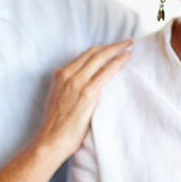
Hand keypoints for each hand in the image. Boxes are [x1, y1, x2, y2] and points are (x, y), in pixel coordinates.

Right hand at [31, 40, 132, 158]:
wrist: (51, 140)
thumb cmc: (56, 125)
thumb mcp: (59, 98)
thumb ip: (69, 87)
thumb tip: (85, 85)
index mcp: (60, 74)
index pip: (84, 55)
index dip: (101, 49)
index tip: (112, 47)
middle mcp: (68, 74)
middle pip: (93, 52)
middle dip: (111, 45)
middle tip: (126, 41)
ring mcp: (77, 82)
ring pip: (100, 57)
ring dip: (117, 49)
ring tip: (129, 45)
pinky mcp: (87, 92)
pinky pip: (106, 72)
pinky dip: (118, 61)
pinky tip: (127, 57)